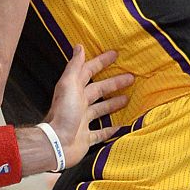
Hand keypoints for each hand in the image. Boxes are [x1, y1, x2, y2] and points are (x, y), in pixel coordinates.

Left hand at [45, 46, 132, 165]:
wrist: (57, 143)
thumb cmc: (64, 114)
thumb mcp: (68, 85)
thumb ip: (74, 67)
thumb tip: (79, 47)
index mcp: (74, 90)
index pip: (88, 72)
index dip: (101, 62)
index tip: (115, 54)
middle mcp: (78, 104)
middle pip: (98, 90)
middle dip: (114, 83)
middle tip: (131, 78)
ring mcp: (82, 121)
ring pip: (101, 110)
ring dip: (113, 104)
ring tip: (128, 98)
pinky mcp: (86, 137)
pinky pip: (100, 132)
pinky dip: (110, 129)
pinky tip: (121, 126)